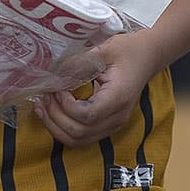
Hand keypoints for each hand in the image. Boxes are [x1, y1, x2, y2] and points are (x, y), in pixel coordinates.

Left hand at [34, 31, 161, 146]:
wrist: (147, 57)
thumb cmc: (127, 50)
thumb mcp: (105, 50)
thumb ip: (80, 63)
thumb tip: (53, 74)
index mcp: (117, 98)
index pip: (87, 115)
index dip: (66, 106)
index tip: (56, 88)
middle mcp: (116, 117)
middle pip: (79, 132)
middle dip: (55, 117)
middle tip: (45, 96)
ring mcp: (112, 124)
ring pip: (78, 140)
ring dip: (55, 127)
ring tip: (42, 106)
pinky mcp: (106, 125)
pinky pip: (81, 138)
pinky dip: (63, 130)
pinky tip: (51, 113)